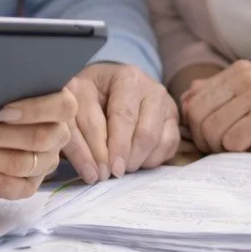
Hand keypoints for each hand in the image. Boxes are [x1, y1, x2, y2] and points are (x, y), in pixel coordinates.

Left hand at [0, 89, 76, 198]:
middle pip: (36, 139)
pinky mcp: (30, 186)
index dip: (33, 110)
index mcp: (60, 108)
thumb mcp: (8, 90)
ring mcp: (46, 163)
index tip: (2, 112)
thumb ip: (6, 88)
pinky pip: (8, 187)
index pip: (62, 107)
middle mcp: (58, 136)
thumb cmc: (0, 102)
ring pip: (20, 165)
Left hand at [64, 62, 179, 183]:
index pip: (117, 117)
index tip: (98, 173)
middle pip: (140, 131)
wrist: (111, 85)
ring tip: (121, 168)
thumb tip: (93, 174)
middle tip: (112, 174)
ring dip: (136, 161)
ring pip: (154, 138)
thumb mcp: (77, 107)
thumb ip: (79, 135)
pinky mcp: (173, 115)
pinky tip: (135, 161)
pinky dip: (151, 159)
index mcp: (121, 77)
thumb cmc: (90, 98)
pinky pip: (168, 144)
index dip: (106, 148)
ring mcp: (162, 99)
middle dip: (124, 157)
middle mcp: (147, 84)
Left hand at [181, 60, 250, 154]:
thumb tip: (183, 100)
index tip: (211, 138)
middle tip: (221, 149)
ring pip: (211, 129)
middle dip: (203, 139)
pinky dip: (236, 153)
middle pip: (197, 114)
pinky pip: (230, 141)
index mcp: (237, 70)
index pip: (191, 100)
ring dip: (219, 148)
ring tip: (237, 149)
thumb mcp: (246, 103)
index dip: (195, 126)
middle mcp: (245, 76)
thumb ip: (215, 97)